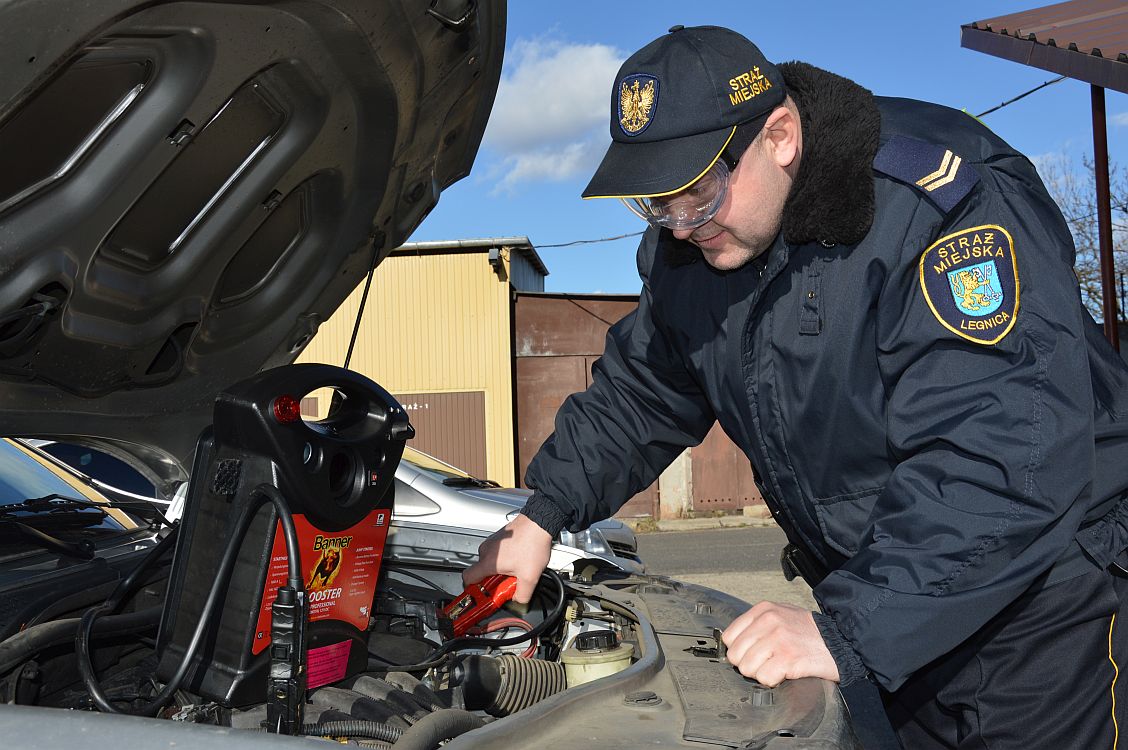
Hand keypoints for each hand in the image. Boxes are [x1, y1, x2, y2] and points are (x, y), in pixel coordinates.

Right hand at [463, 513, 552, 602]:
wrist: (539, 523)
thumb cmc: (532, 543)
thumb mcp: (530, 577)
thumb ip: (522, 595)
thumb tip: (518, 601)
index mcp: (488, 561)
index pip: (467, 578)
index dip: (471, 589)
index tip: (481, 596)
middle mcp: (486, 550)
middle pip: (481, 572)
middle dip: (493, 581)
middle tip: (507, 584)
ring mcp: (492, 542)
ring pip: (490, 562)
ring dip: (500, 570)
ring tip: (516, 571)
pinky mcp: (500, 538)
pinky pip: (496, 554)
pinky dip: (505, 560)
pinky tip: (519, 560)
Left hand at [721, 602, 839, 686]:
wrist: (842, 640)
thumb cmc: (810, 632)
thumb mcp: (781, 615)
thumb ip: (757, 625)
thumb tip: (735, 643)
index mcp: (763, 610)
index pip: (729, 636)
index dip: (739, 651)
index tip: (751, 654)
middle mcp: (768, 622)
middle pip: (735, 655)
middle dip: (748, 664)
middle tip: (766, 663)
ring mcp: (778, 640)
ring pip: (747, 668)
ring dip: (761, 673)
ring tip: (776, 667)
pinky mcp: (788, 658)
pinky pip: (764, 678)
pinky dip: (773, 681)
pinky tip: (784, 673)